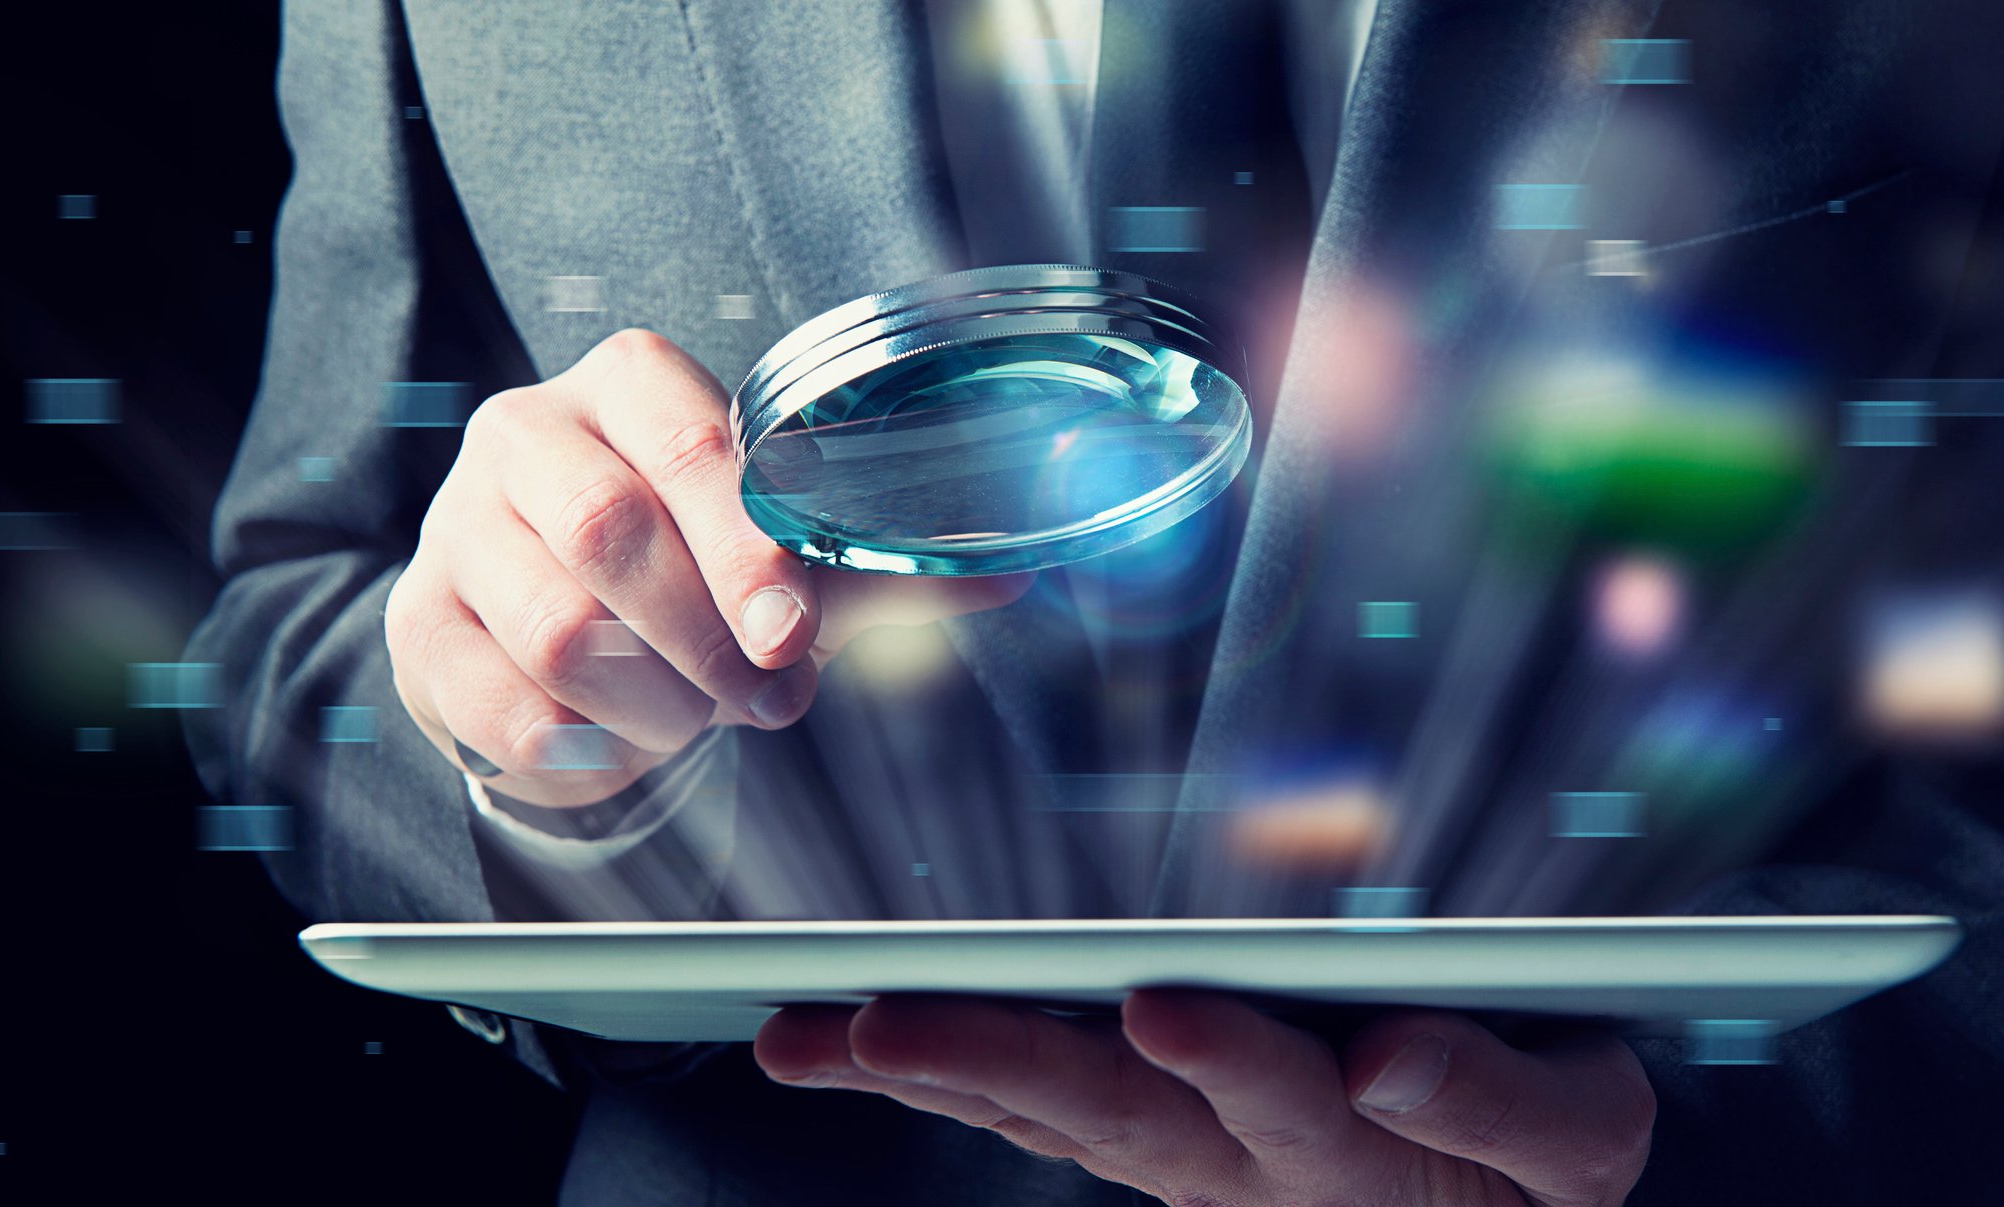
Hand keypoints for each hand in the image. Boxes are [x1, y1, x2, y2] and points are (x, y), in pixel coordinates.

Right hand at [386, 328, 1030, 805]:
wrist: (544, 628)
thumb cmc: (678, 570)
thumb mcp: (779, 558)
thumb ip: (877, 561)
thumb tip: (1008, 570)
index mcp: (626, 387)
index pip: (686, 437)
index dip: (746, 541)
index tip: (793, 632)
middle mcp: (525, 434)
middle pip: (609, 527)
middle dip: (705, 638)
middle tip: (768, 700)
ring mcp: (457, 527)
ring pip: (556, 626)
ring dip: (650, 701)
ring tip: (693, 719)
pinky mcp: (419, 623)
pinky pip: (497, 701)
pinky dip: (576, 745)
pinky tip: (615, 742)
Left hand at [755, 991, 1655, 1206]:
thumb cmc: (1534, 1159)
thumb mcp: (1574, 1138)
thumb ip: (1497, 1099)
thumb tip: (1389, 1051)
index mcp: (1353, 1147)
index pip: (1285, 1098)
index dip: (1226, 1057)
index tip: (1162, 1008)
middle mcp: (1237, 1161)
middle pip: (1111, 1112)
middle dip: (994, 1063)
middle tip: (885, 1027)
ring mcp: (1178, 1158)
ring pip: (1040, 1113)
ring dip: (928, 1075)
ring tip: (814, 1040)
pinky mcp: (1141, 1141)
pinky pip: (1025, 1115)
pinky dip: (931, 1081)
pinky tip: (839, 1049)